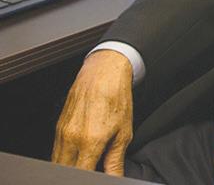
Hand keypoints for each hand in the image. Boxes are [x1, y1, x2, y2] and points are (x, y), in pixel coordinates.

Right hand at [52, 49, 133, 175]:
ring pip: (58, 162)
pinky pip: (56, 150)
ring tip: (88, 160)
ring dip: (70, 166)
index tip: (97, 176)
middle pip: (65, 171)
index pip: (81, 175)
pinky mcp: (58, 126)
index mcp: (90, 141)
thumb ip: (115, 160)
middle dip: (78, 173)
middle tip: (93, 168)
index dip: (89, 179)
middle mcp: (71, 138)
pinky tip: (80, 152)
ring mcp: (62, 132)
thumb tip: (114, 178)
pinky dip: (66, 157)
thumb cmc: (116, 98)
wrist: (104, 73)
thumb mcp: (124, 132)